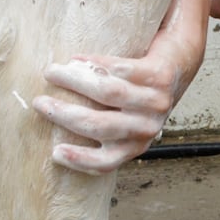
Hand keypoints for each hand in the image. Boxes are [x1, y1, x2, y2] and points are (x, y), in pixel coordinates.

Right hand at [33, 27, 202, 172]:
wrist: (181, 58)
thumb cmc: (143, 90)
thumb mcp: (127, 117)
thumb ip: (103, 125)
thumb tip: (55, 127)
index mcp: (136, 143)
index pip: (107, 161)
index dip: (80, 159)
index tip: (55, 152)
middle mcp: (148, 126)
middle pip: (100, 125)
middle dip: (64, 114)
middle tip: (38, 102)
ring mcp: (156, 101)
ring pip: (107, 93)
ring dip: (73, 81)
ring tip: (50, 72)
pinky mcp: (159, 75)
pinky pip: (120, 69)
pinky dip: (93, 62)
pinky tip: (76, 58)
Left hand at [35, 0, 219, 173]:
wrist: (185, 15)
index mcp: (184, 51)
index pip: (150, 75)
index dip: (110, 73)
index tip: (68, 58)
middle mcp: (177, 90)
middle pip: (139, 109)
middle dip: (89, 98)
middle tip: (45, 81)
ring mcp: (162, 116)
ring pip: (129, 137)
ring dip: (85, 129)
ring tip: (45, 112)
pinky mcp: (143, 133)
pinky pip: (122, 158)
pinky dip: (92, 163)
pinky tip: (59, 155)